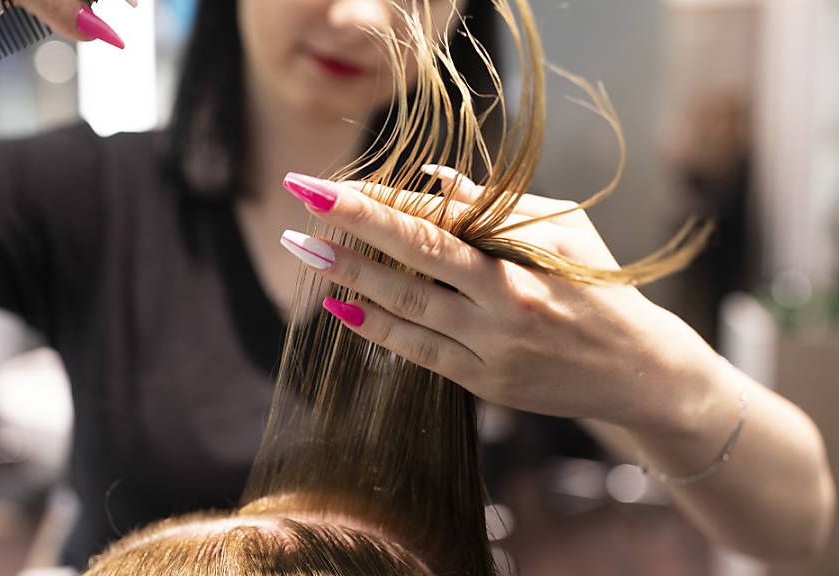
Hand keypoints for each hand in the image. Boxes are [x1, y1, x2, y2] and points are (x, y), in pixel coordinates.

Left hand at [279, 168, 715, 433]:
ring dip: (352, 277)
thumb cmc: (597, 284)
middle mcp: (508, 299)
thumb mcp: (562, 229)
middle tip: (300, 201)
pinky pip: (421, 353)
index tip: (333, 185)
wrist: (639, 370)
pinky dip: (379, 329)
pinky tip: (339, 308)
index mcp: (528, 255)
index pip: (441, 219)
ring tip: (304, 250)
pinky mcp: (487, 384)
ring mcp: (495, 347)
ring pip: (410, 307)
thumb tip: (432, 180)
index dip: (384, 201)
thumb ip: (496, 205)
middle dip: (355, 227)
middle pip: (418, 255)